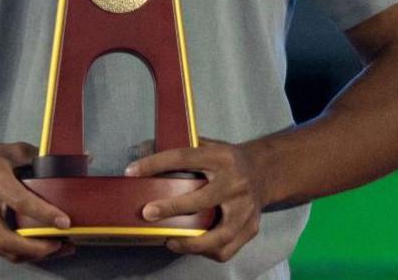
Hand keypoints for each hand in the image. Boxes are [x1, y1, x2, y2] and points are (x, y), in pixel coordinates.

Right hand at [0, 142, 72, 262]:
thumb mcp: (3, 151)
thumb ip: (32, 156)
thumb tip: (60, 161)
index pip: (21, 202)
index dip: (45, 214)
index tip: (65, 223)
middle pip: (9, 241)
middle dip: (39, 249)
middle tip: (62, 245)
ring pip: (4, 252)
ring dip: (32, 254)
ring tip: (56, 249)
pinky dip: (16, 252)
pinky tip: (33, 247)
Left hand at [125, 139, 264, 262]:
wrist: (265, 171)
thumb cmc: (227, 160)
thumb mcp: (207, 145)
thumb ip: (178, 146)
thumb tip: (140, 149)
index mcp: (221, 158)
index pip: (183, 157)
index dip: (155, 164)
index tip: (131, 172)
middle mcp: (236, 183)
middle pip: (202, 199)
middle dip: (172, 208)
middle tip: (147, 213)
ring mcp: (245, 208)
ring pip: (219, 234)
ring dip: (191, 243)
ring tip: (170, 241)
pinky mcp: (251, 227)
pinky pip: (226, 248)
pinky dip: (206, 252)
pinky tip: (191, 246)